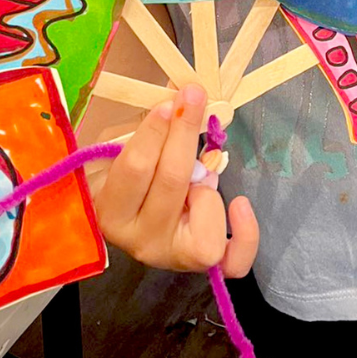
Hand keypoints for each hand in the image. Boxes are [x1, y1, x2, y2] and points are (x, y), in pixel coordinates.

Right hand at [93, 85, 259, 275]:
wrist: (132, 226)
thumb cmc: (122, 183)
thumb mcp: (120, 154)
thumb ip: (147, 130)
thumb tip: (179, 91)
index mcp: (111, 211)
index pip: (135, 167)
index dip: (155, 132)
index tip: (169, 102)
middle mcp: (140, 241)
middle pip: (172, 181)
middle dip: (184, 132)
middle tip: (193, 96)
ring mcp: (173, 256)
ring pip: (205, 210)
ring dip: (205, 185)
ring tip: (195, 182)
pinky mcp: (202, 266)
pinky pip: (235, 258)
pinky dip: (246, 233)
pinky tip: (239, 203)